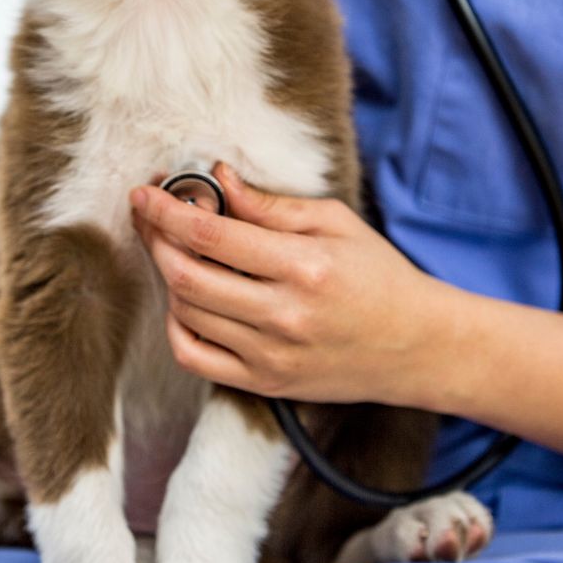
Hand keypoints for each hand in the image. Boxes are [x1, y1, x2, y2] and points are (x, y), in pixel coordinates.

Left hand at [129, 163, 454, 405]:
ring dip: (167, 277)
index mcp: (303, 266)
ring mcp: (271, 356)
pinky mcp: (265, 383)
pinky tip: (186, 300)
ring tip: (175, 250)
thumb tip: (220, 179)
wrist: (418, 346)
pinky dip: (177, 325)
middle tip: (149, 215)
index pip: (211, 235)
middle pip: (186, 276)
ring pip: (186, 314)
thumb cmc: (380, 275)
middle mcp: (283, 315)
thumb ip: (271, 205)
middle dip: (155, 239)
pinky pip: (195, 358)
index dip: (166, 211)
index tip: (144, 192)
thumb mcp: (336, 222)